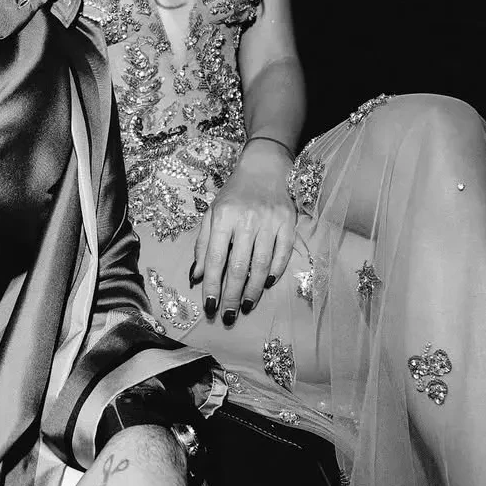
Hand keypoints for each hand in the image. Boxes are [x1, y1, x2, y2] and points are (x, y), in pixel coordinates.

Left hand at [191, 140, 296, 319]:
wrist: (264, 169)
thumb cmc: (234, 195)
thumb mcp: (212, 213)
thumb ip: (203, 244)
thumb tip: (196, 276)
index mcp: (223, 217)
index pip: (215, 258)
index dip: (212, 284)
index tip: (210, 306)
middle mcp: (247, 220)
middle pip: (238, 266)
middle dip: (232, 295)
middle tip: (228, 316)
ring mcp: (270, 222)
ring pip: (261, 265)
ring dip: (253, 290)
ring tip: (245, 306)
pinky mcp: (288, 223)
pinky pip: (282, 254)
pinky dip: (274, 271)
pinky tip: (266, 284)